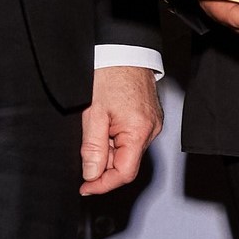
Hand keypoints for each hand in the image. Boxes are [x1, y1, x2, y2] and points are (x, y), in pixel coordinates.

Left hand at [80, 67, 162, 195]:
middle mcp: (151, 130)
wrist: (123, 50)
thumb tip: (92, 175)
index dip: (102, 184)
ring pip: (127, 151)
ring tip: (96, 125)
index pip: (123, 173)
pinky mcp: (149, 118)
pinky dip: (116, 138)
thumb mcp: (93, 114)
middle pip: (126, 163)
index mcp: (139, 131)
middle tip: (86, 148)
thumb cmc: (110, 74)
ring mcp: (152, 124)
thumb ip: (93, 149)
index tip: (85, 187)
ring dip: (109, 149)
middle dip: (103, 163)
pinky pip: (132, 138)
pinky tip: (106, 122)